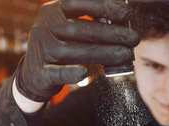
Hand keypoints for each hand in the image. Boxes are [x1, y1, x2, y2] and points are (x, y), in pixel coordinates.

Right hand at [15, 0, 139, 101]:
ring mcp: (40, 49)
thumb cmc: (62, 47)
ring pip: (72, 51)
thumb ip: (91, 22)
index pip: (80, 4)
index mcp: (53, 10)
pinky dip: (71, 73)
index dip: (105, 7)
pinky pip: (57, 72)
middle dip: (111, 33)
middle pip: (79, 29)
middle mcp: (43, 26)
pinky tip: (84, 73)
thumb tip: (124, 21)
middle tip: (133, 39)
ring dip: (103, 53)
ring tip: (125, 55)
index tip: (128, 14)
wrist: (35, 74)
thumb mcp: (71, 29)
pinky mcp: (40, 72)